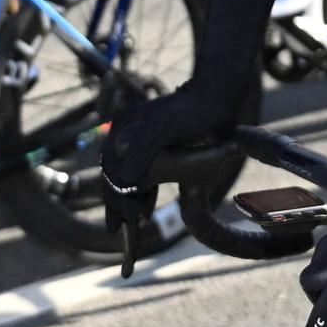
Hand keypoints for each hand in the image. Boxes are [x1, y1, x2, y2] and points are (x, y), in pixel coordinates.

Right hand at [99, 87, 235, 236]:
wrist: (215, 100)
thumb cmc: (190, 111)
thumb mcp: (163, 126)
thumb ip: (142, 149)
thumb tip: (126, 178)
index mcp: (123, 128)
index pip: (111, 168)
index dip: (115, 193)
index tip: (124, 215)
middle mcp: (128, 135)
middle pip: (116, 174)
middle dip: (118, 201)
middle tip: (119, 226)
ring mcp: (142, 143)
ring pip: (130, 177)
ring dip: (131, 199)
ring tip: (132, 221)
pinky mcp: (158, 150)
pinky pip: (145, 174)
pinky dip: (144, 192)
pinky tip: (146, 208)